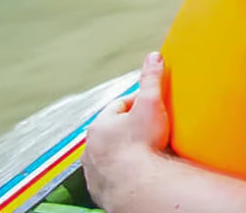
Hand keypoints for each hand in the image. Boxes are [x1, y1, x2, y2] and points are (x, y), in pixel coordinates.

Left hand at [85, 51, 171, 207]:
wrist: (136, 186)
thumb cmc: (141, 145)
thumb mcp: (150, 103)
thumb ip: (151, 79)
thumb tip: (154, 56)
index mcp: (100, 125)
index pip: (120, 106)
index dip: (139, 104)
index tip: (154, 107)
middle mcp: (91, 147)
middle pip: (113, 131)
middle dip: (130, 128)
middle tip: (152, 130)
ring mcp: (94, 169)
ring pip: (110, 154)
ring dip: (124, 151)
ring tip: (146, 153)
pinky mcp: (100, 188)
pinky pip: (111, 176)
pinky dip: (122, 172)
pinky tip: (137, 172)